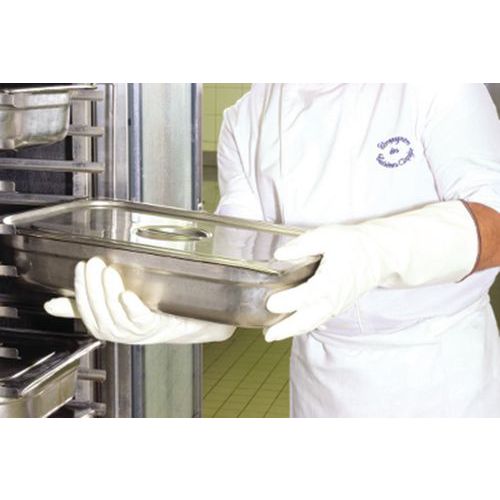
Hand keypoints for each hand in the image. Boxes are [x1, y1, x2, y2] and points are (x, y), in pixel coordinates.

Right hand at [44, 257, 235, 344]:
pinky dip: (132, 308)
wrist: (182, 322)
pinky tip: (127, 295)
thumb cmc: (146, 314)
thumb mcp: (112, 309)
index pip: (85, 309)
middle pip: (99, 311)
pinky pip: (140, 320)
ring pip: (117, 315)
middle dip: (93, 287)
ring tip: (107, 271)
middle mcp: (118, 332)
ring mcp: (136, 332)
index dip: (81, 289)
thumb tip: (51, 305)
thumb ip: (81, 307)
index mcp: (104, 327)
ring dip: (110, 293)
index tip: (81, 267)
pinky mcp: (154, 327)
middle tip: (92, 264)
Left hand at [265, 225, 381, 341]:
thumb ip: (303, 244)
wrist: (379, 255)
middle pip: (307, 319)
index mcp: (330, 282)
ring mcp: (336, 306)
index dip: (288, 302)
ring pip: (312, 323)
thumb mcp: (328, 236)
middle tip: (268, 336)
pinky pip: (318, 320)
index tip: (270, 303)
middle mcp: (333, 299)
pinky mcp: (337, 306)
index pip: (306, 296)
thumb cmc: (354, 244)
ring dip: (292, 331)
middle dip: (286, 329)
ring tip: (273, 335)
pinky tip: (291, 327)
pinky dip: (304, 326)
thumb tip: (280, 254)